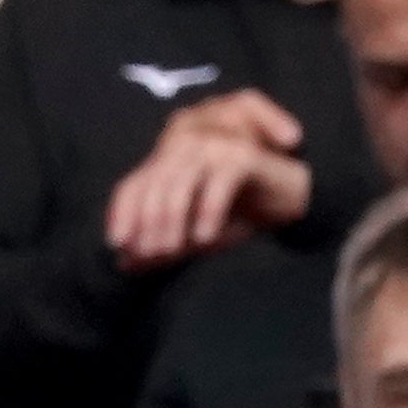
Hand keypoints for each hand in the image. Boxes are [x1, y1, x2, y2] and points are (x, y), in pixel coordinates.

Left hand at [105, 90, 305, 269]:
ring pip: (180, 183)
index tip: (117, 246)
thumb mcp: (192, 231)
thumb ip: (162, 243)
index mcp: (167, 158)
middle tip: (150, 255)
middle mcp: (186, 144)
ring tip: (172, 251)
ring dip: (172, 220)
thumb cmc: (238, 211)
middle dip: (147, 223)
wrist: (289, 197)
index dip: (122, 215)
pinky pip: (216, 185)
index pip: (132, 185)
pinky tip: (204, 238)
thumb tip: (125, 263)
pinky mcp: (243, 155)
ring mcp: (215, 145)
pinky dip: (207, 213)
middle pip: (153, 184)